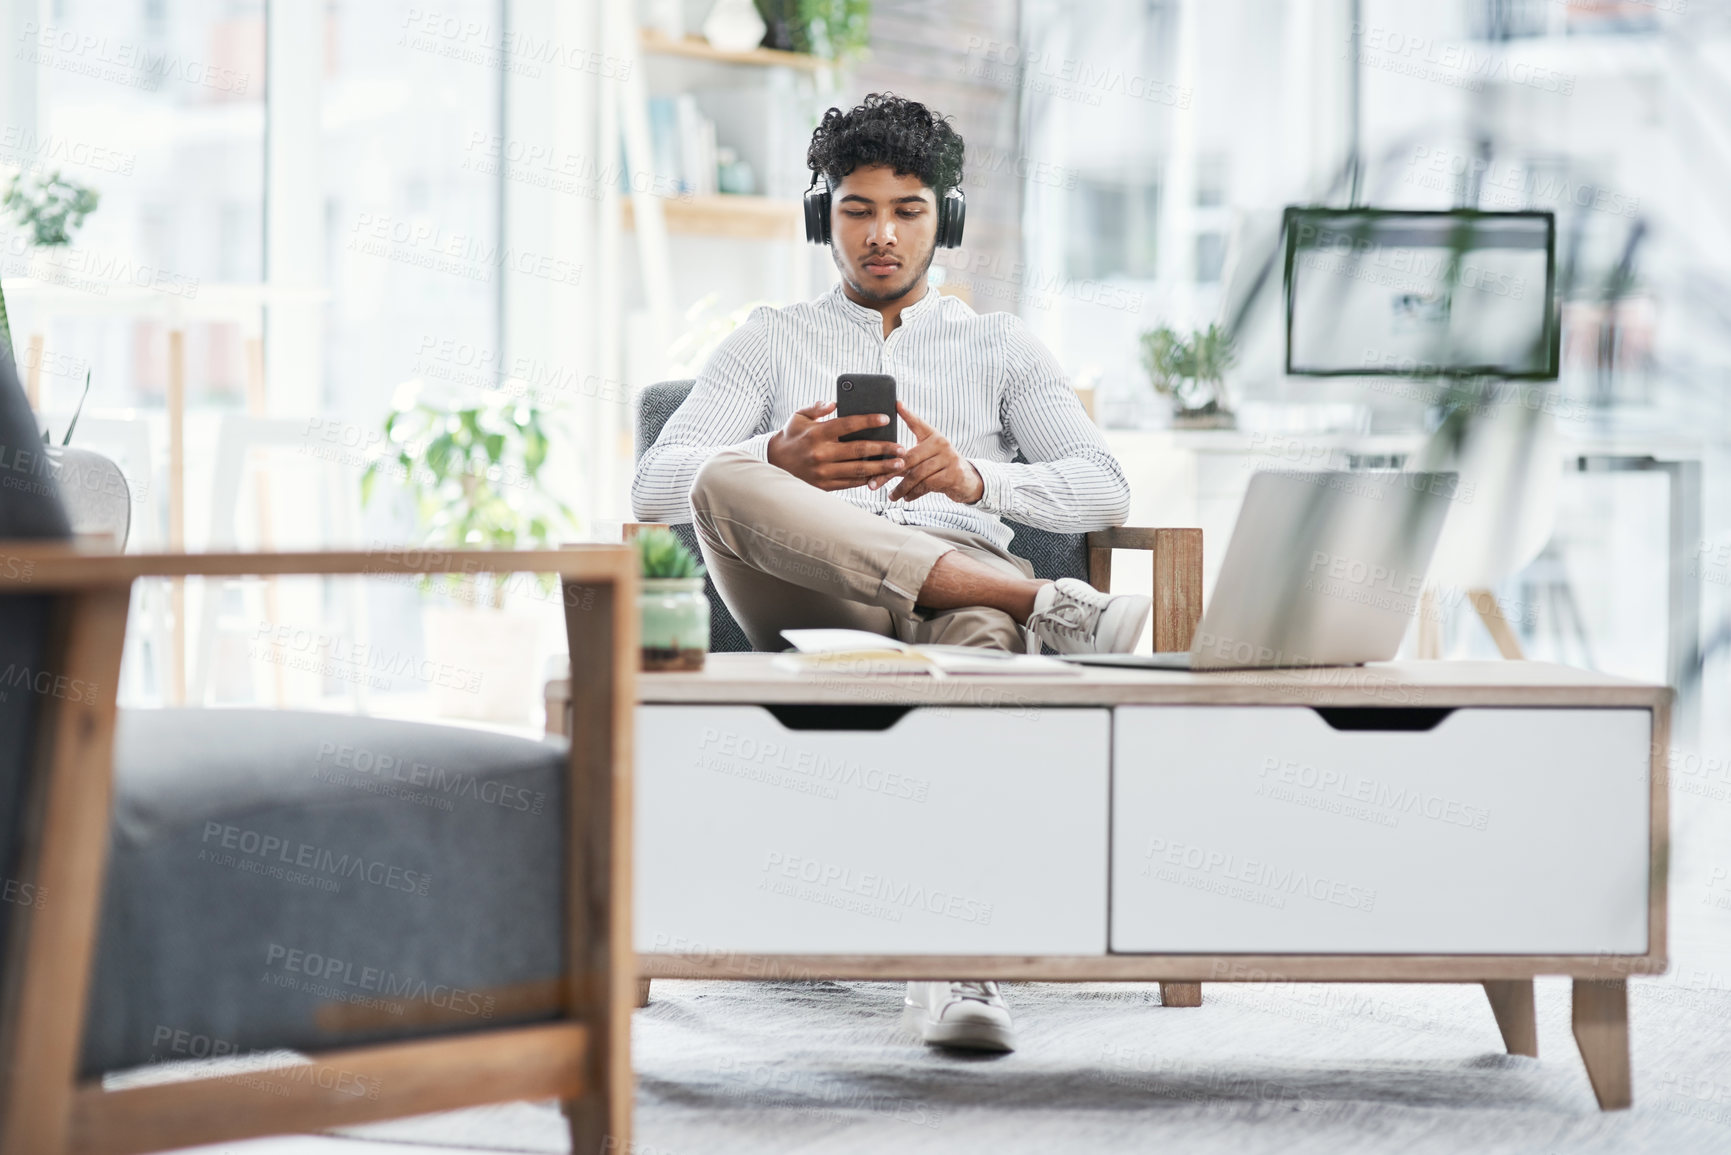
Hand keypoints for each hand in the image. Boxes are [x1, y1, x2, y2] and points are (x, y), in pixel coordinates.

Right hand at [766, 401, 907, 490]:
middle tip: (901, 448)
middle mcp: (821, 453)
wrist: (774, 464)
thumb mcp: (798, 417)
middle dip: (883, 449)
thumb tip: (834, 402)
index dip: (868, 421)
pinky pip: (850, 483)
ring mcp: (823, 471)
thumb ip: (816, 408)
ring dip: (881, 468)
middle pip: (858, 450)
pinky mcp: (824, 485)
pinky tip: (881, 476)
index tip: (886, 419)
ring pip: (858, 469)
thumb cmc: (791, 437)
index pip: (847, 424)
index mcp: (817, 433)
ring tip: (898, 464)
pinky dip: (867, 479)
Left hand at [880, 403, 983, 504]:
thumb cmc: (939, 467)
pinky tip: (906, 498)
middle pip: (909, 458)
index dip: (908, 414)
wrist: (966, 481)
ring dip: (901, 488)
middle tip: (873, 483)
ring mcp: (948, 459)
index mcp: (933, 436)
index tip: (897, 404)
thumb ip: (908, 452)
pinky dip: (914, 493)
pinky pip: (927, 485)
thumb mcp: (927, 455)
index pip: (918, 424)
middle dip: (888, 472)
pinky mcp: (952, 474)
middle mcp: (942, 444)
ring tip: (890, 496)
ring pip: (917, 474)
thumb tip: (882, 451)